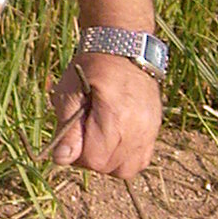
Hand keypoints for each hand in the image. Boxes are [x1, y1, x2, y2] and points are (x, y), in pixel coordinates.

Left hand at [48, 52, 162, 177]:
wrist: (122, 49)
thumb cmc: (90, 69)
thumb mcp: (69, 93)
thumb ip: (67, 130)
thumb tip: (62, 160)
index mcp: (115, 118)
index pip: (94, 160)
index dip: (77, 154)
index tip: (72, 136)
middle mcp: (138, 128)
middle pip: (108, 167)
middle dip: (90, 157)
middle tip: (82, 133)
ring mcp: (150, 131)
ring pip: (126, 169)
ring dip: (108, 160)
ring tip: (98, 137)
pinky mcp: (155, 130)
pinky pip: (140, 160)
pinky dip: (124, 157)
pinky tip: (113, 139)